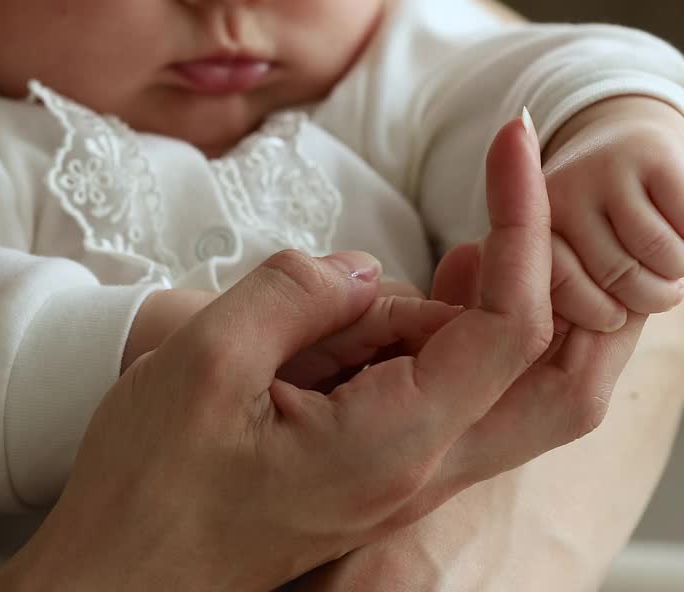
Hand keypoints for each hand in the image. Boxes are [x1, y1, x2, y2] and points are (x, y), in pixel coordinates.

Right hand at [0, 119, 588, 590]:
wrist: (116, 582)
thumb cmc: (146, 491)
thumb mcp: (203, 362)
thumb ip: (297, 291)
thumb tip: (364, 271)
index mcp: (393, 443)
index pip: (513, 325)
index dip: (525, 220)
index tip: (509, 137)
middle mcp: (421, 470)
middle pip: (560, 383)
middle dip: (567, 283)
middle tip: (530, 194)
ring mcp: (405, 478)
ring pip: (503, 386)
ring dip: (483, 306)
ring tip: (449, 250)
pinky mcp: (378, 472)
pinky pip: (445, 399)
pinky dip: (443, 336)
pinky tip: (405, 299)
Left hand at [543, 96, 683, 325]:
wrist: (624, 150)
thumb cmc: (597, 232)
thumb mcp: (568, 270)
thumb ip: (568, 311)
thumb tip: (598, 340)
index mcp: (526, 232)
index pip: (565, 298)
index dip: (601, 314)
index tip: (614, 312)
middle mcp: (557, 196)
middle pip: (620, 278)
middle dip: (652, 295)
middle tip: (658, 285)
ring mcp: (603, 169)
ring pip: (661, 254)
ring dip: (680, 268)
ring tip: (672, 260)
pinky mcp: (652, 152)